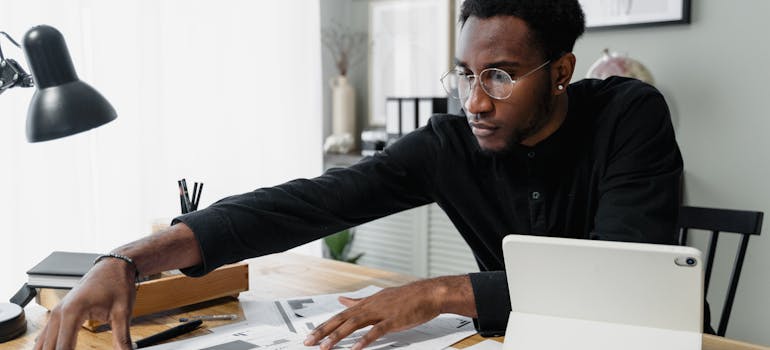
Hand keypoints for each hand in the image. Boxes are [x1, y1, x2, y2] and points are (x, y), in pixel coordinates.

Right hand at [34, 258, 137, 349]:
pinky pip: (46, 337)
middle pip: (49, 348)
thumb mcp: (123, 312)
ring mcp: (55, 313)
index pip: (63, 348)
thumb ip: (122, 338)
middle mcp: (59, 313)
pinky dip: (49, 349)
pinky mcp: (58, 314)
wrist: (113, 266)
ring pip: (43, 344)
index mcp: (73, 312)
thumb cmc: (117, 284)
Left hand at [303, 275, 474, 349]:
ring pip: (353, 325)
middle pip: (341, 319)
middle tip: (308, 342)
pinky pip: (375, 332)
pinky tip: (355, 349)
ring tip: (324, 347)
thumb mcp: (379, 297)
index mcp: (366, 302)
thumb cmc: (407, 297)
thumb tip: (342, 300)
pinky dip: (364, 341)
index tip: (310, 335)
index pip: (340, 315)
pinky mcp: (392, 320)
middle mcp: (370, 306)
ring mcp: (381, 313)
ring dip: (337, 336)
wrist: (429, 293)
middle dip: (323, 331)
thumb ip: (359, 301)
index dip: (324, 325)